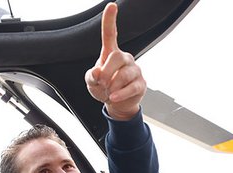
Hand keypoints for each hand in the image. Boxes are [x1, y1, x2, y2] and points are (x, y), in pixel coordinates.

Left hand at [84, 3, 145, 119]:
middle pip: (117, 57)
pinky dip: (120, 94)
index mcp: (111, 54)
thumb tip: (97, 72)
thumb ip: (91, 75)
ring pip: (124, 74)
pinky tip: (114, 97)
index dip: (110, 20)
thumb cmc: (104, 88)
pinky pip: (131, 87)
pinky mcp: (141, 84)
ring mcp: (135, 71)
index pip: (111, 34)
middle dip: (106, 71)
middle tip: (102, 82)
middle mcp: (125, 59)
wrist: (118, 104)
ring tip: (109, 92)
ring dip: (112, 86)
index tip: (112, 6)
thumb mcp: (92, 82)